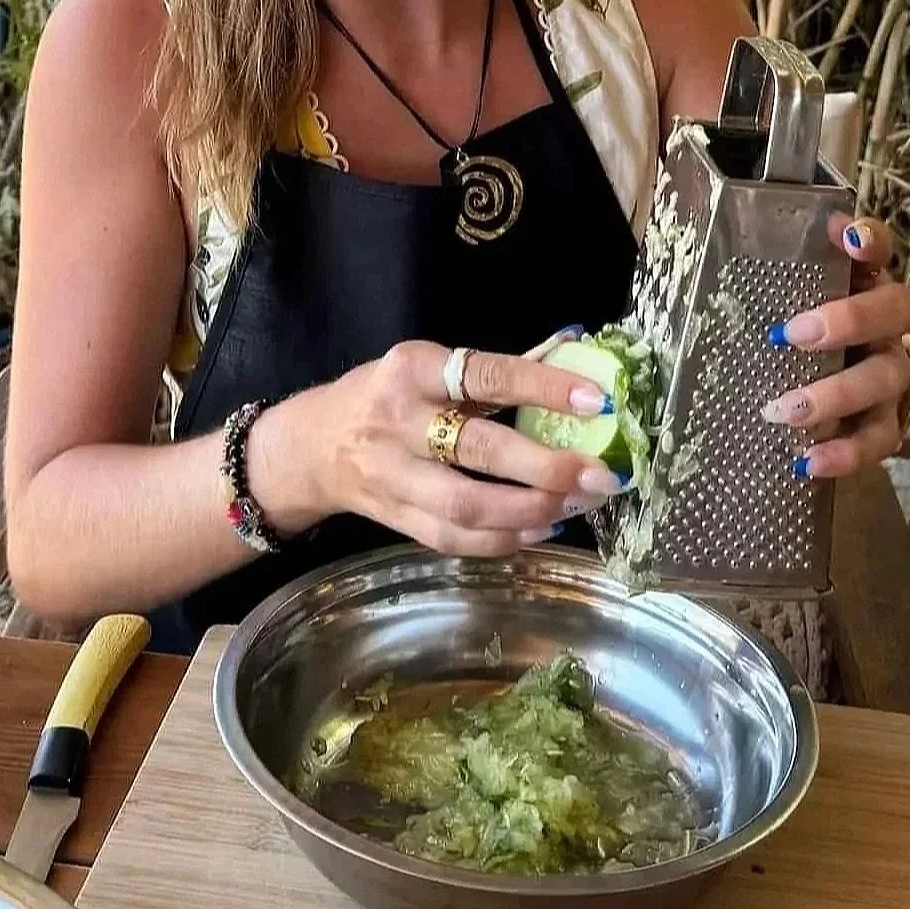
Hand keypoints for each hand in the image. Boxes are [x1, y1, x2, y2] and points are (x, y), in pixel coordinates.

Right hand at [264, 339, 626, 556]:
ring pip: (465, 506)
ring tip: (575, 506)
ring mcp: (393, 476)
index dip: (542, 388)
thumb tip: (575, 372)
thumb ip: (489, 376)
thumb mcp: (427, 367)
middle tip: (598, 476)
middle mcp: (399, 421)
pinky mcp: (394, 520)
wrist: (311, 445)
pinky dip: (501, 541)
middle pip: (477, 450)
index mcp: (413, 370)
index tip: (595, 400)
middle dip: (545, 467)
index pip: (485, 375)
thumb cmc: (386, 395)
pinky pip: (452, 539)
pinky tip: (539, 531)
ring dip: (528, 512)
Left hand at [759, 214, 909, 478]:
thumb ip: (783, 274)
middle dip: (847, 320)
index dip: (870, 239)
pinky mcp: (889, 424)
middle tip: (792, 336)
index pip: (880, 247)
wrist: (860, 390)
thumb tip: (747, 247)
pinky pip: (877, 440)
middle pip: (893, 311)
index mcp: (865, 282)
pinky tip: (807, 462)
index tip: (848, 238)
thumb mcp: (798, 300)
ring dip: (835, 395)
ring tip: (786, 410)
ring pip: (883, 380)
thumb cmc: (813, 331)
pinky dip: (844, 452)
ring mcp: (893, 374)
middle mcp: (888, 325)